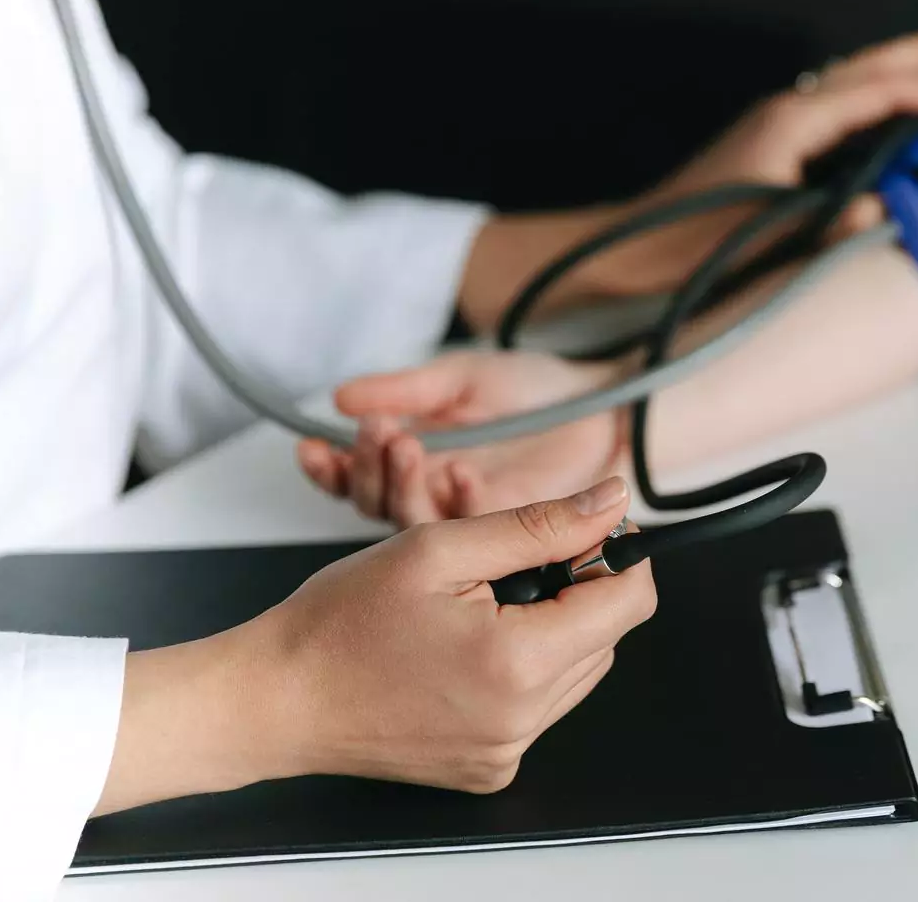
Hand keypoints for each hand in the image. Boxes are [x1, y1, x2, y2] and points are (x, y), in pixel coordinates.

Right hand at [95, 478, 654, 814]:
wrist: (276, 698)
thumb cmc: (340, 621)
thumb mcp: (440, 548)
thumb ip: (539, 524)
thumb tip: (612, 502)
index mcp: (518, 664)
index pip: (630, 602)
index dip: (617, 555)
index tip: (584, 528)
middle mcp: (523, 721)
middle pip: (606, 636)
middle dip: (575, 588)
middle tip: (507, 563)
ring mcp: (506, 752)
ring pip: (577, 669)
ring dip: (550, 627)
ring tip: (479, 604)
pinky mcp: (489, 768)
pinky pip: (539, 706)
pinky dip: (521, 668)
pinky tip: (466, 646)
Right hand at [297, 350, 626, 524]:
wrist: (604, 403)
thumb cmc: (536, 389)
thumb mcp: (462, 377)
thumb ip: (406, 389)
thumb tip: (340, 398)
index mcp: (418, 465)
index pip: (358, 479)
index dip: (332, 468)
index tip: (312, 446)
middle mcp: (438, 502)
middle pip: (379, 507)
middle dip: (368, 470)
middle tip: (379, 433)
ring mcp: (471, 527)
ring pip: (417, 525)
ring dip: (405, 485)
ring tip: (407, 444)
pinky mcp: (509, 540)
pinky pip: (474, 533)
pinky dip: (461, 501)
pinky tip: (459, 471)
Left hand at [487, 16, 917, 317]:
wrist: (627, 253)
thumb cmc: (685, 250)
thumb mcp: (764, 241)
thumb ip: (829, 226)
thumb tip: (885, 210)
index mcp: (789, 125)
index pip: (880, 95)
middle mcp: (784, 113)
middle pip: (869, 68)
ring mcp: (776, 126)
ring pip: (854, 83)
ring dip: (903, 69)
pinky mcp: (771, 147)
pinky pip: (839, 109)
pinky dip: (876, 99)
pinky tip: (892, 114)